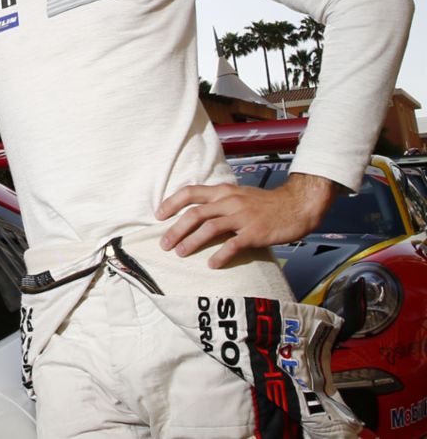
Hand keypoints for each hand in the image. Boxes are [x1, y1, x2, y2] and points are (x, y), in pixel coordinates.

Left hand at [156, 173, 339, 268]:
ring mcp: (242, 217)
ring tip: (180, 253)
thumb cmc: (266, 203)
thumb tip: (195, 212)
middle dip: (175, 229)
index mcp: (223, 191)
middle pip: (195, 213)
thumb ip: (219, 201)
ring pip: (209, 227)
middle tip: (163, 244)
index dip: (171, 203)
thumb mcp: (239, 195)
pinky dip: (220, 255)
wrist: (297, 205)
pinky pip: (233, 244)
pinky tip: (212, 264)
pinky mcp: (255, 232)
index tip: (158, 215)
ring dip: (191, 241)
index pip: (190, 192)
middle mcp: (230, 202)